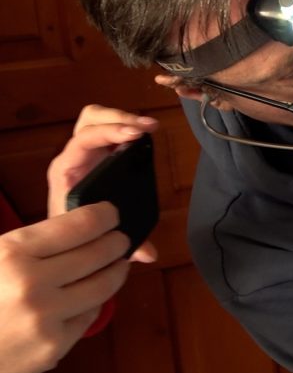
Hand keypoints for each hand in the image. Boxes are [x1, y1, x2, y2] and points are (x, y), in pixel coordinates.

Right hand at [0, 204, 130, 372]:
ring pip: (103, 285)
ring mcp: (45, 316)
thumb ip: (24, 246)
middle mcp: (30, 282)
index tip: (112, 214)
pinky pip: (88, 316)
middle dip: (116, 243)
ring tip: (118, 265)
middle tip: (121, 239)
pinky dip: (94, 303)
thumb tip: (72, 227)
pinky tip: (93, 296)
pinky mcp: (53, 347)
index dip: (104, 216)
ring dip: (117, 271)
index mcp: (9, 253)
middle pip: (98, 253)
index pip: (78, 225)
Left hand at [47, 105, 160, 262]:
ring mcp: (87, 151)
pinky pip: (110, 128)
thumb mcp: (96, 237)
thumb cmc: (74, 233)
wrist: (61, 236)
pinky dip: (128, 126)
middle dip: (118, 117)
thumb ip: (125, 247)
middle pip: (89, 119)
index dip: (110, 133)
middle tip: (147, 127)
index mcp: (68, 171)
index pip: (84, 139)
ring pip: (98, 118)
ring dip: (124, 117)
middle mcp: (75, 156)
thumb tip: (150, 254)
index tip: (136, 136)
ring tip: (150, 127)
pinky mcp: (100, 151)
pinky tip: (147, 134)